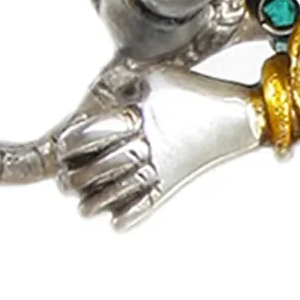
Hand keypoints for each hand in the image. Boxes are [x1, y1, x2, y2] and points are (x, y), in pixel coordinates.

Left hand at [56, 64, 262, 227]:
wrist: (239, 115)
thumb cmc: (196, 90)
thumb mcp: (157, 76)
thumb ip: (125, 82)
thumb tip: (100, 89)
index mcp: (137, 116)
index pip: (91, 134)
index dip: (72, 144)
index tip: (60, 149)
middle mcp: (146, 143)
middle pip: (100, 167)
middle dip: (77, 178)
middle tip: (65, 184)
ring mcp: (161, 166)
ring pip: (120, 191)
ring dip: (96, 203)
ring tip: (82, 208)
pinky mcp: (175, 182)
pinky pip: (148, 205)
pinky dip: (130, 216)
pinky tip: (114, 223)